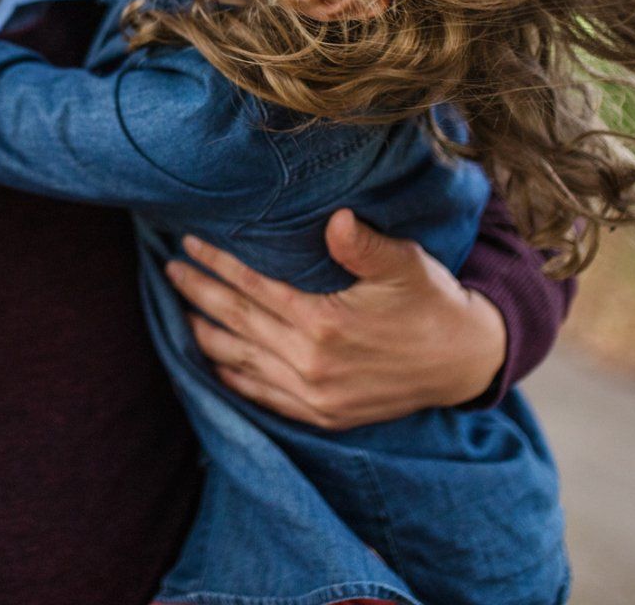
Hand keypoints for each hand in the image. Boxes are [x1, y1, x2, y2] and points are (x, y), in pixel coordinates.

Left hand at [166, 209, 506, 430]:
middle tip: (169, 270)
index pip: (253, 286)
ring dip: (205, 336)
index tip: (188, 244)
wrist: (465, 361)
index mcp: (325, 323)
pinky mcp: (323, 416)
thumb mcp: (404, 263)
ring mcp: (314, 396)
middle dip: (198, 294)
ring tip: (178, 311)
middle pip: (237, 323)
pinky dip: (232, 379)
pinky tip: (213, 364)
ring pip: (241, 362)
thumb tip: (335, 219)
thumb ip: (363, 244)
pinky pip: (262, 398)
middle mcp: (312, 364)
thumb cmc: (432, 302)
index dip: (217, 263)